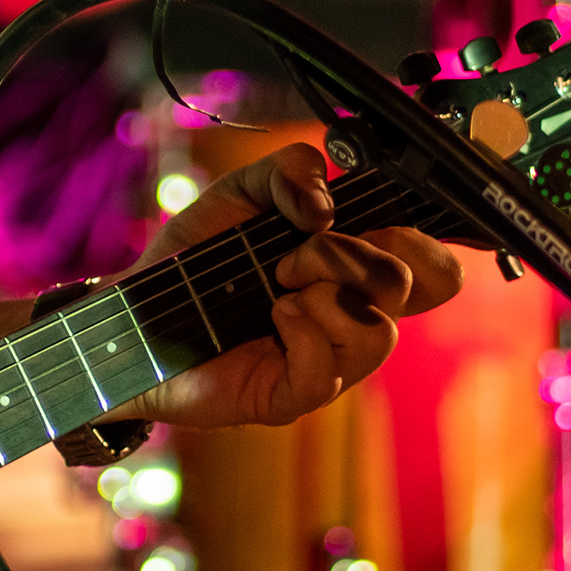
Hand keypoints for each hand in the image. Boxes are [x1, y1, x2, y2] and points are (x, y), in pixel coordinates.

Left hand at [128, 143, 463, 429]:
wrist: (135, 312)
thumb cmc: (195, 260)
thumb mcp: (241, 193)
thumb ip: (289, 172)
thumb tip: (327, 203)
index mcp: (355, 271)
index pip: (435, 266)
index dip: (429, 242)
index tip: (384, 223)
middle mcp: (353, 317)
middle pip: (418, 288)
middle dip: (355, 255)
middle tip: (293, 256)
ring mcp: (330, 361)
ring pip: (382, 333)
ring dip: (325, 295)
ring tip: (277, 289)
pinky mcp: (294, 397)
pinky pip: (329, 373)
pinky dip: (302, 333)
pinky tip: (273, 318)